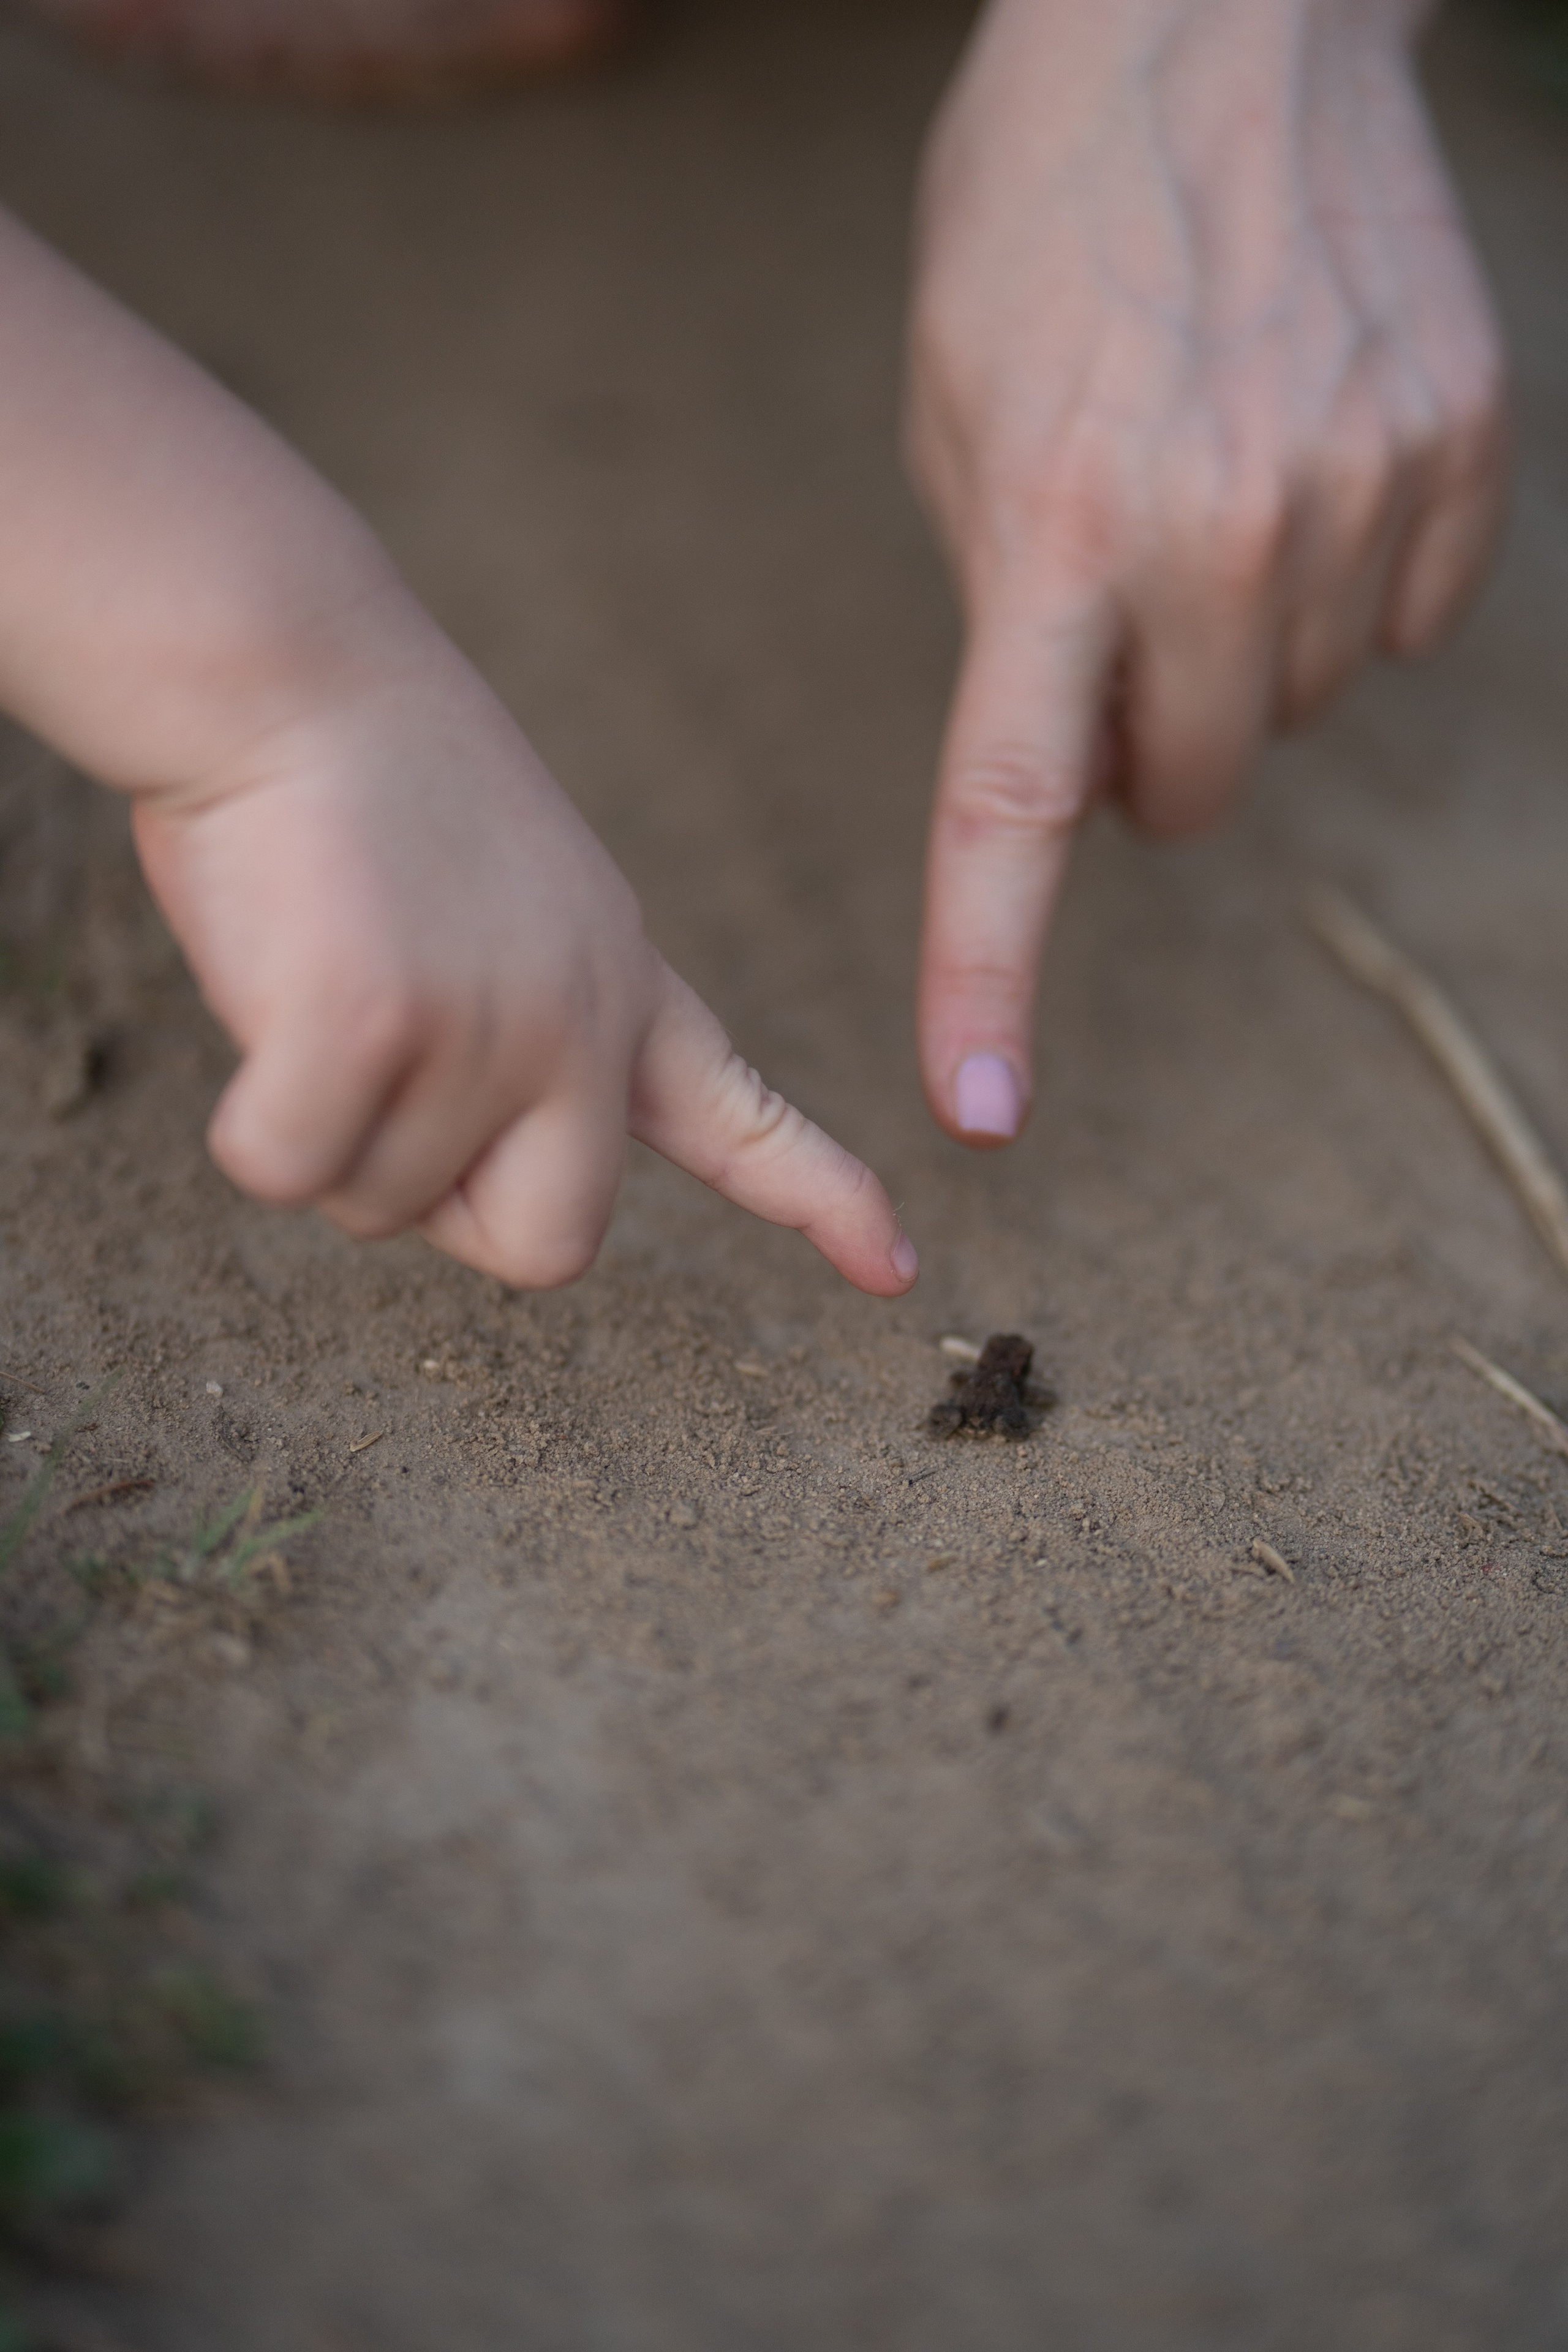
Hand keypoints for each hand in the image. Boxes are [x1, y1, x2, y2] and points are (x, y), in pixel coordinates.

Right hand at [133, 631, 919, 1295]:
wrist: (286, 664)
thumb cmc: (360, 797)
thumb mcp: (500, 918)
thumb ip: (526, 1044)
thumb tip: (464, 1178)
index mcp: (623, 987)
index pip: (744, 1119)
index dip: (818, 1200)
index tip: (896, 1268)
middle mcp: (583, 1019)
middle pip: (544, 1248)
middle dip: (442, 1207)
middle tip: (376, 1080)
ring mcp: (489, 1023)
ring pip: (380, 1208)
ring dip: (319, 1127)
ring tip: (315, 972)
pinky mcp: (374, 1020)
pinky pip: (287, 1168)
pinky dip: (248, 1124)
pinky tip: (264, 992)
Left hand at [905, 0, 1507, 1144]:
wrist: (1214, 19)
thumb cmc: (1046, 223)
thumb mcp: (958, 418)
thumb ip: (1010, 612)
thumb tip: (1092, 772)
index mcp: (1057, 529)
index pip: (1015, 807)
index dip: (992, 974)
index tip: (983, 1113)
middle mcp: (1224, 529)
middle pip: (1194, 792)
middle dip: (1150, 753)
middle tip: (1122, 630)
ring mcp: (1364, 488)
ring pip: (1305, 710)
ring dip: (1250, 655)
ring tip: (1217, 490)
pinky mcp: (1463, 446)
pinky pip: (1408, 620)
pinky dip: (1352, 577)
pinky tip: (1309, 456)